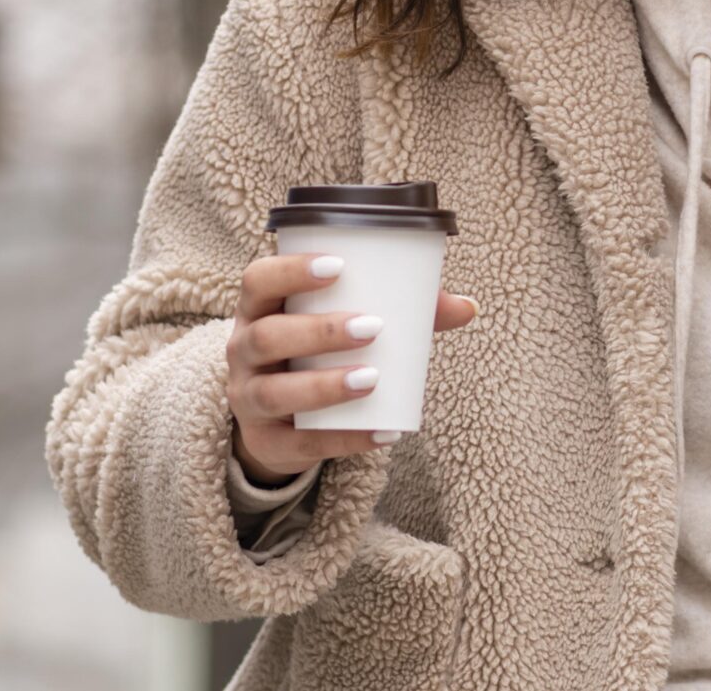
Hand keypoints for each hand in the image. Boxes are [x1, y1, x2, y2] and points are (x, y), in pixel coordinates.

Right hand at [227, 253, 479, 484]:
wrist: (280, 421)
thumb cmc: (316, 354)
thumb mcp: (340, 325)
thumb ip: (402, 311)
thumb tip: (468, 307)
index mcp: (259, 310)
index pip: (257, 280)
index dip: (290, 269)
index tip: (339, 266)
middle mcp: (243, 351)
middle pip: (267, 336)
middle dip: (320, 331)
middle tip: (374, 326)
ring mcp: (248, 399)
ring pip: (275, 392)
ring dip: (325, 385)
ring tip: (372, 378)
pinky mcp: (265, 442)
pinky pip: (300, 445)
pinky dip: (344, 439)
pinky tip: (383, 431)